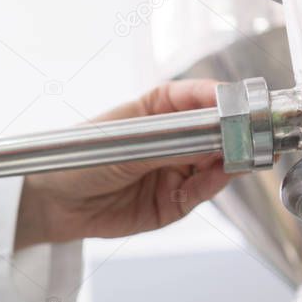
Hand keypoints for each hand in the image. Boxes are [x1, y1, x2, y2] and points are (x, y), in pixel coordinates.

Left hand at [15, 79, 231, 246]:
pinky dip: (211, 185)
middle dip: (234, 132)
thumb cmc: (75, 159)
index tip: (239, 100)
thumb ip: (172, 145)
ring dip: (228, 160)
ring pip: (215, 164)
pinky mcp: (172, 202)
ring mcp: (173, 171)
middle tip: (250, 133)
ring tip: (235, 157)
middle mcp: (171, 141)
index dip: (219, 98)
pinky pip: (200, 193)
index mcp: (156, 112)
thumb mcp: (124, 145)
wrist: (51, 203)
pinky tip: (215, 177)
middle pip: (214, 133)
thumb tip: (215, 141)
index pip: (196, 98)